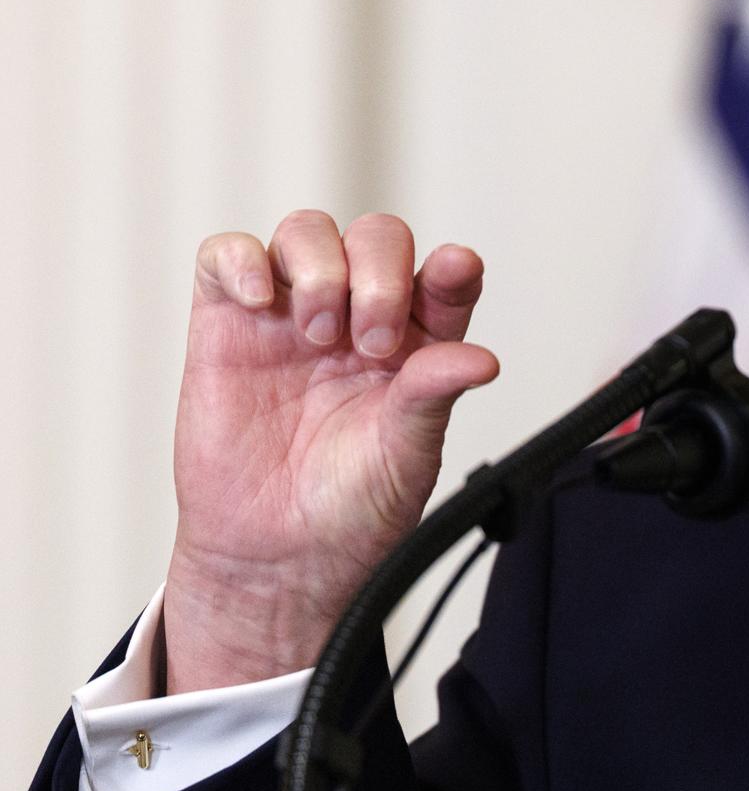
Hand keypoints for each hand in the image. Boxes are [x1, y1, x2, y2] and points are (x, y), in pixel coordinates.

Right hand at [162, 211, 499, 693]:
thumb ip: (434, 396)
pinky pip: (225, 256)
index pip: (443, 279)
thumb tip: (482, 359)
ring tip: (317, 333)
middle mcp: (358, 317)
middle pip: (376, 239)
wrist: (275, 557)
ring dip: (318, 266)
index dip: (452, 268)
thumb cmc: (351, 508)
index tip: (455, 273)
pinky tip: (258, 300)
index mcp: (417, 344)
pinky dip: (241, 260)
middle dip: (379, 273)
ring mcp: (291, 316)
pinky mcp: (226, 326)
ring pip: (306, 233)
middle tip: (370, 341)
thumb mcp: (407, 455)